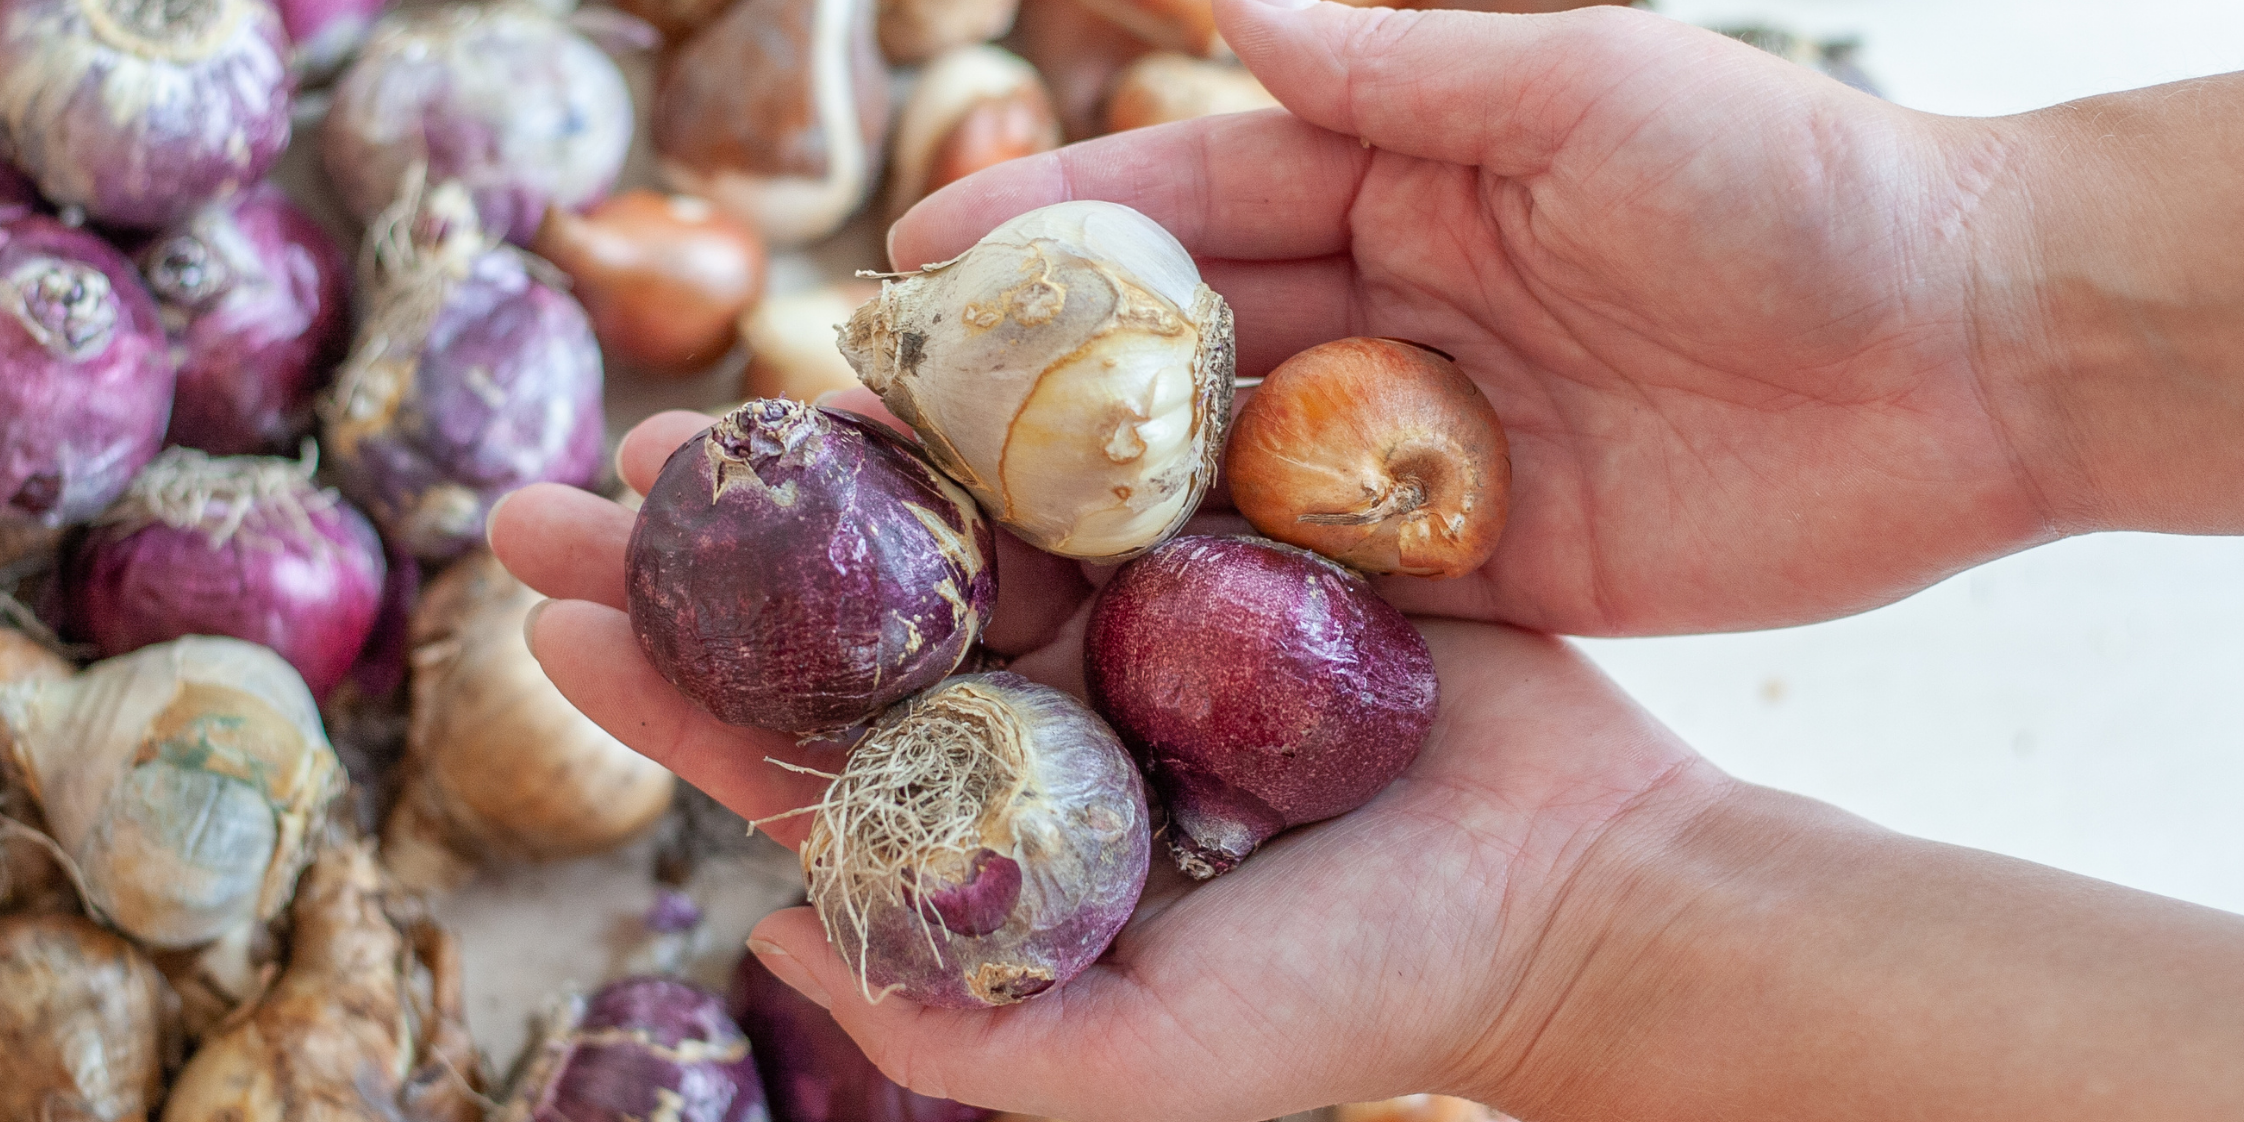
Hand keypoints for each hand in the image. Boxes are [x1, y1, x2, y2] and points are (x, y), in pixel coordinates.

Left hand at [488, 411, 1725, 1119]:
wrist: (1579, 889)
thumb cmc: (1366, 994)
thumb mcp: (1140, 1064)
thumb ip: (951, 1024)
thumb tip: (763, 939)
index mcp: (1009, 830)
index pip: (808, 758)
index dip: (673, 689)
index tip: (553, 618)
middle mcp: (1055, 714)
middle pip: (849, 622)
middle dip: (715, 558)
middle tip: (574, 485)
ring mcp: (1139, 617)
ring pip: (956, 518)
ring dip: (836, 459)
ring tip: (721, 389)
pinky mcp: (1230, 533)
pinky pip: (1104, 451)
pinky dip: (1012, 402)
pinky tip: (918, 342)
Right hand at [894, 0, 2081, 635]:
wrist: (1971, 355)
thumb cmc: (1787, 190)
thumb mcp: (1585, 93)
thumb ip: (1401, 74)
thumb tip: (1218, 14)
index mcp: (1409, 173)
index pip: (1194, 196)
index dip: (1054, 226)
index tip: (914, 269)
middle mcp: (1399, 303)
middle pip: (1190, 342)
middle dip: (1049, 378)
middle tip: (901, 427)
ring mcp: (1433, 440)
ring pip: (1240, 467)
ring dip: (1118, 498)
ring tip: (973, 539)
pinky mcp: (1487, 562)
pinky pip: (1335, 578)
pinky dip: (1240, 594)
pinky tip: (1130, 622)